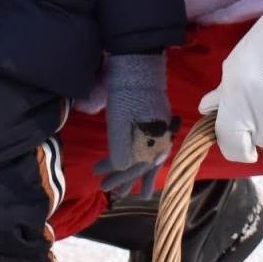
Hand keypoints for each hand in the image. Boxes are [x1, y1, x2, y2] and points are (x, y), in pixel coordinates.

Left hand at [94, 53, 177, 197]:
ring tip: (140, 194)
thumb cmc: (126, 94)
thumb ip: (120, 147)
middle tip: (111, 191)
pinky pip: (156, 149)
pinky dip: (150, 161)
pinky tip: (148, 167)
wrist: (139, 67)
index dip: (116, 176)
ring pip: (151, 159)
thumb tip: (122, 167)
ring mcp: (163, 131)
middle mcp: (161, 139)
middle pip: (142, 165)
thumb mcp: (119, 121)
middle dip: (126, 179)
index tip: (99, 181)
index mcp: (150, 141)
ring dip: (141, 176)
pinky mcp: (160, 123)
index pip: (132, 166)